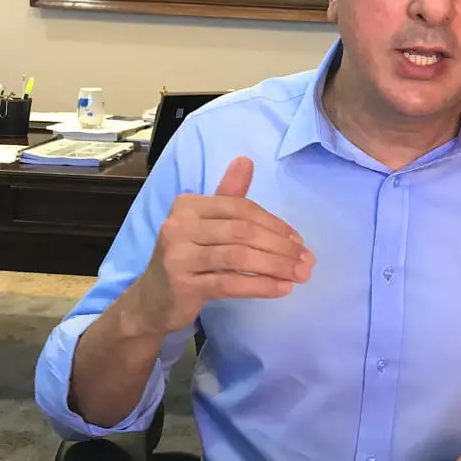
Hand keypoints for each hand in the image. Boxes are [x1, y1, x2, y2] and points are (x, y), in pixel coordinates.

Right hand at [138, 156, 313, 334]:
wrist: (153, 300)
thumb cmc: (187, 257)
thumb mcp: (206, 223)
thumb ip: (228, 194)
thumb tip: (246, 160)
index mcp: (187, 204)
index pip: (241, 209)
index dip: (275, 224)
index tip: (299, 241)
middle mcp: (178, 225)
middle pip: (243, 232)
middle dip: (280, 247)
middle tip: (307, 262)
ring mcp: (179, 256)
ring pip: (239, 257)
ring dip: (276, 266)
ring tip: (301, 275)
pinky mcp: (183, 285)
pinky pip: (230, 283)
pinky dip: (260, 285)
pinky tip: (282, 289)